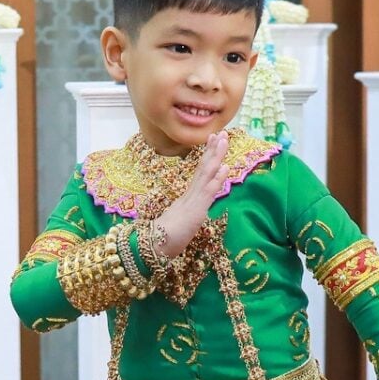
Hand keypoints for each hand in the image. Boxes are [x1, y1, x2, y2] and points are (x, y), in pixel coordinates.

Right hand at [151, 130, 229, 259]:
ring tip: (224, 140)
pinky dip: (217, 178)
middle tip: (222, 132)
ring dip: (216, 156)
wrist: (154, 247)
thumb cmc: (164, 238)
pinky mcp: (196, 210)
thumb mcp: (181, 222)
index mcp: (187, 196)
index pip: (200, 172)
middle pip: (204, 167)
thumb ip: (187, 212)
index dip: (208, 155)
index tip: (214, 139)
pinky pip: (208, 192)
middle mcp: (190, 194)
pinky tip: (224, 167)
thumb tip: (194, 206)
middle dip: (213, 149)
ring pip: (206, 174)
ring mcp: (192, 201)